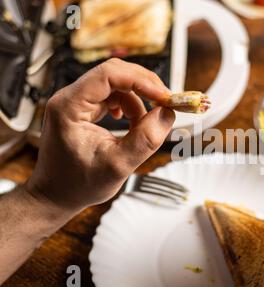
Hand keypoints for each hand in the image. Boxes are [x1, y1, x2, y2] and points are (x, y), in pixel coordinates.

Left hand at [26, 58, 174, 220]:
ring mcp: (77, 102)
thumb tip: (167, 114)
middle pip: (114, 74)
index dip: (140, 81)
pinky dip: (131, 107)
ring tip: (147, 125)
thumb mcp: (117, 166)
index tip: (164, 97)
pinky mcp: (85, 109)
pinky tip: (133, 125)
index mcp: (69, 107)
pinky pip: (114, 97)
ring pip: (117, 85)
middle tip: (167, 103)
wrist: (56, 195)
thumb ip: (145, 139)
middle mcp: (70, 98)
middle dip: (144, 86)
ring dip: (139, 100)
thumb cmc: (77, 184)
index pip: (108, 75)